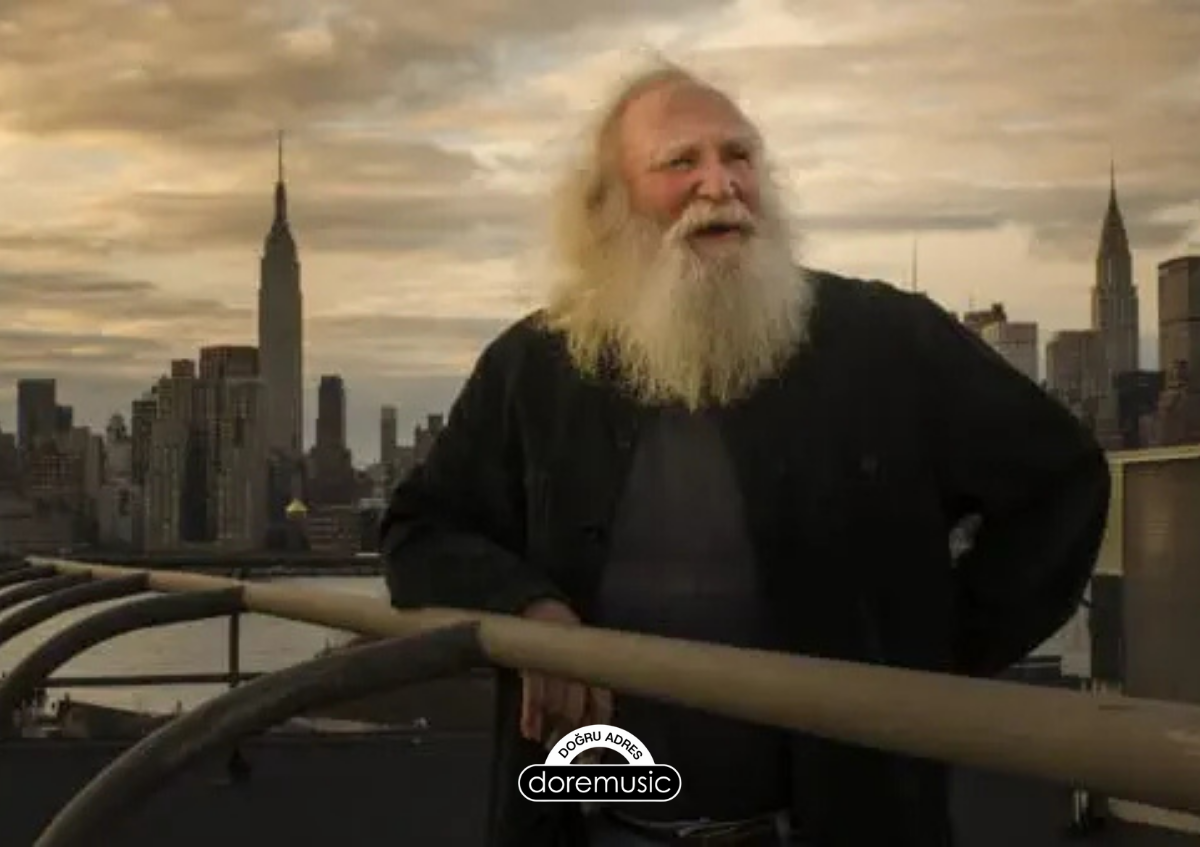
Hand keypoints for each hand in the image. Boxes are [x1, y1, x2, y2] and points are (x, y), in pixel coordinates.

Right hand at [519, 598, 613, 752]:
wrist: (541, 609)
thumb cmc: (566, 641)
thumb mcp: (584, 659)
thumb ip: (589, 688)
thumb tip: (591, 727)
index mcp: (594, 668)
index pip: (601, 706)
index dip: (597, 731)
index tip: (593, 752)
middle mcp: (578, 668)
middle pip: (577, 711)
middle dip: (572, 736)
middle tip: (567, 756)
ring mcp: (555, 666)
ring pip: (556, 705)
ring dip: (551, 729)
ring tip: (547, 745)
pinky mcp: (533, 664)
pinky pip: (532, 694)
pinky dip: (530, 715)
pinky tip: (528, 731)